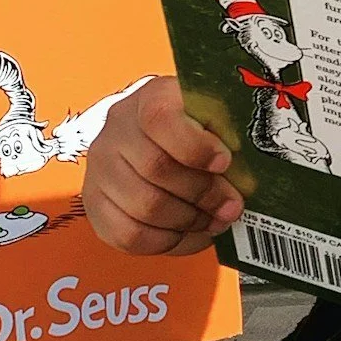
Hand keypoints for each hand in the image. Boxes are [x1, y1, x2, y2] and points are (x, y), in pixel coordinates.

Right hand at [81, 77, 245, 255]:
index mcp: (150, 97)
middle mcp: (117, 129)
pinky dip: (168, 242)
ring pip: (144, 207)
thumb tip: (245, 176)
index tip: (224, 163)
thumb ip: (230, 136)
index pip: (161, 118)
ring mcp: (100, 168)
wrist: (162, 142)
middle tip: (231, 206)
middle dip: (203, 194)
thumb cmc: (201, 132)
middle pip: (156, 168)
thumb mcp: (218, 120)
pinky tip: (191, 234)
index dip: (195, 146)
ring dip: (189, 221)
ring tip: (213, 220)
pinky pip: (130, 236)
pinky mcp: (95, 205)